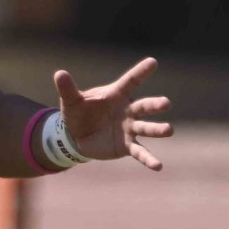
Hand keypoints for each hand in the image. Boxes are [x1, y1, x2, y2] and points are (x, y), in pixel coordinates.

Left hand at [54, 59, 172, 170]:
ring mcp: (130, 129)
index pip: (130, 81)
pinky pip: (140, 152)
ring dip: (157, 129)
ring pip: (146, 128)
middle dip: (155, 105)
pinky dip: (149, 159)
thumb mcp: (71, 101)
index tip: (152, 62)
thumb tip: (59, 73)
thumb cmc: (78, 113)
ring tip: (169, 130)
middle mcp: (127, 111)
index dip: (140, 72)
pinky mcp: (127, 146)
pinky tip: (159, 167)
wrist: (76, 137)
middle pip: (144, 106)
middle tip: (166, 103)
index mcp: (116, 95)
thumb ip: (67, 88)